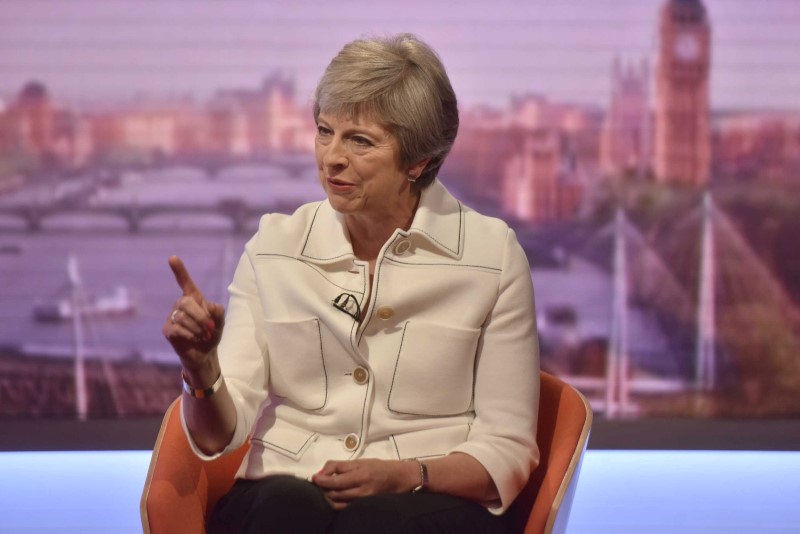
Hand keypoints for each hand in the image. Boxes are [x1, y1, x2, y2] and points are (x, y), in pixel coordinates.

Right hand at [162, 255, 224, 369]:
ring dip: (197, 328)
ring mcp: (172, 317)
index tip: (172, 257)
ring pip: (182, 317)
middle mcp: (180, 305)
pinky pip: (177, 328)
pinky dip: (190, 335)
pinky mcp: (167, 330)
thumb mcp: (220, 322)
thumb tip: (209, 306)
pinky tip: (194, 338)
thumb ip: (218, 312)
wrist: (204, 354)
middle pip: (186, 302)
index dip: (179, 270)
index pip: (185, 282)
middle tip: (209, 328)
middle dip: (200, 316)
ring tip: (203, 335)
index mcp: (194, 299)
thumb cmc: (211, 334)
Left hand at [311, 459, 417, 509]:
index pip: (336, 479)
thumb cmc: (379, 467)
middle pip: (335, 492)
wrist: (399, 478)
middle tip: (318, 483)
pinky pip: (345, 507)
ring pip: (338, 503)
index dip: (322, 480)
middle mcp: (362, 489)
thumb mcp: (361, 461)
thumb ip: (341, 466)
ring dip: (328, 497)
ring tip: (325, 490)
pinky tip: (334, 497)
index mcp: (361, 474)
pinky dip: (337, 503)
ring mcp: (363, 500)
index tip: (314, 478)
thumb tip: (322, 472)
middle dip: (323, 488)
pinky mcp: (364, 506)